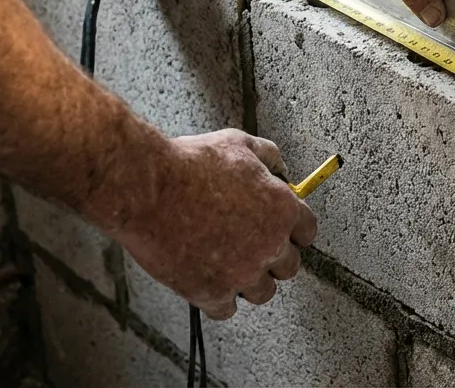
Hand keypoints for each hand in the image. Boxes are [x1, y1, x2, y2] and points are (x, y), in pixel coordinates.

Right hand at [114, 129, 314, 319]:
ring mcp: (242, 272)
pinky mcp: (212, 292)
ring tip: (230, 266)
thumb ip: (268, 156)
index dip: (293, 230)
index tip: (281, 231)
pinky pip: (227, 309)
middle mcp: (269, 244)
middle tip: (252, 247)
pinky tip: (208, 281)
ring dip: (250, 281)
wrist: (147, 187)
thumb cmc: (189, 164)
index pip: (307, 232)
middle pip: (289, 266)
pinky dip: (219, 299)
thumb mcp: (238, 144)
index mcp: (282, 209)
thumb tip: (279, 168)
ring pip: (262, 292)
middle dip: (273, 258)